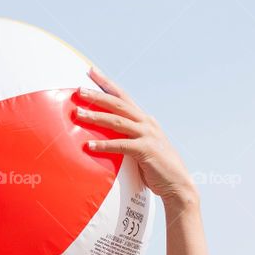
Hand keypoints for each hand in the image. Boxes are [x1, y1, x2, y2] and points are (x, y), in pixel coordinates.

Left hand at [72, 66, 198, 209]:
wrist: (177, 183)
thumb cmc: (156, 169)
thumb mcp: (141, 149)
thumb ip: (127, 140)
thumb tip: (106, 140)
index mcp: (143, 119)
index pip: (122, 96)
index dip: (106, 83)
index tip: (91, 71)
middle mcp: (146, 122)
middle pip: (117, 104)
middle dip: (97, 95)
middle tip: (78, 90)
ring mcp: (147, 134)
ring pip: (117, 121)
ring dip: (96, 117)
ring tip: (77, 114)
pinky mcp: (146, 150)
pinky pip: (121, 145)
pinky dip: (104, 145)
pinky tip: (88, 146)